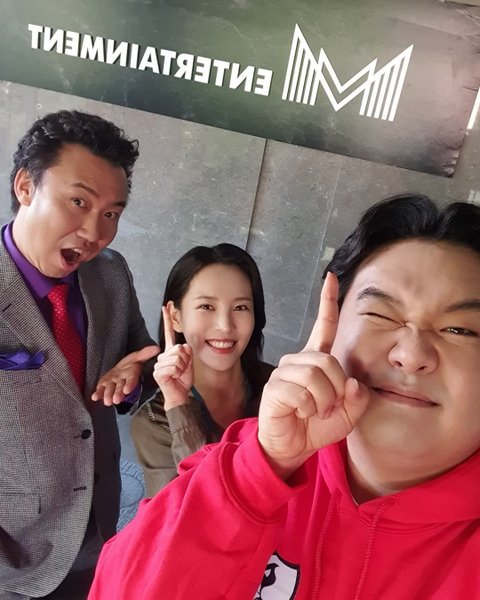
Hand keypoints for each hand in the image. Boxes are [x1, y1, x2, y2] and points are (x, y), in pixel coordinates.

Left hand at [91, 345, 159, 405]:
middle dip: (118, 394)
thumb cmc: (131, 364)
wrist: (122, 369)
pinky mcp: (104, 385)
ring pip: (110, 390)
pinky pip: (101, 390)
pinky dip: (98, 394)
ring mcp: (113, 384)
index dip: (130, 385)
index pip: (131, 380)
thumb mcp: (138, 356)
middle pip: (120, 387)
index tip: (127, 390)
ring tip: (107, 402)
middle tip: (116, 400)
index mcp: (131, 374)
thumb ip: (146, 353)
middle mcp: (122, 381)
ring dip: (108, 396)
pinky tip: (94, 397)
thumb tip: (157, 348)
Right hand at [153, 306, 192, 410]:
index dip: (167, 320)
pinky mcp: (158, 373)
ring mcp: (158, 364)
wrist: (180, 394)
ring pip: (177, 358)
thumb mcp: (189, 362)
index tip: (165, 307)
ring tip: (178, 374)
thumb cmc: (183, 379)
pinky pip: (174, 367)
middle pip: (179, 349)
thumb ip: (187, 352)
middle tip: (182, 369)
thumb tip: (182, 346)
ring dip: (182, 368)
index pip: (168, 333)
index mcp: (170, 352)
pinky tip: (174, 378)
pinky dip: (178, 373)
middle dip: (185, 360)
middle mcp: (162, 356)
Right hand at [258, 272, 369, 478]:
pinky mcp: (274, 387)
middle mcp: (299, 361)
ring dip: (324, 401)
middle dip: (337, 389)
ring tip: (317, 412)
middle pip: (327, 361)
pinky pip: (301, 392)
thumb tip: (352, 382)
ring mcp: (284, 372)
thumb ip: (357, 398)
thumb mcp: (347, 415)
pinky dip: (309, 408)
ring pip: (315, 375)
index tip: (331, 277)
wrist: (292, 448)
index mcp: (317, 360)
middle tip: (331, 407)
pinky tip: (302, 413)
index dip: (327, 302)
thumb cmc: (317, 426)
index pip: (324, 326)